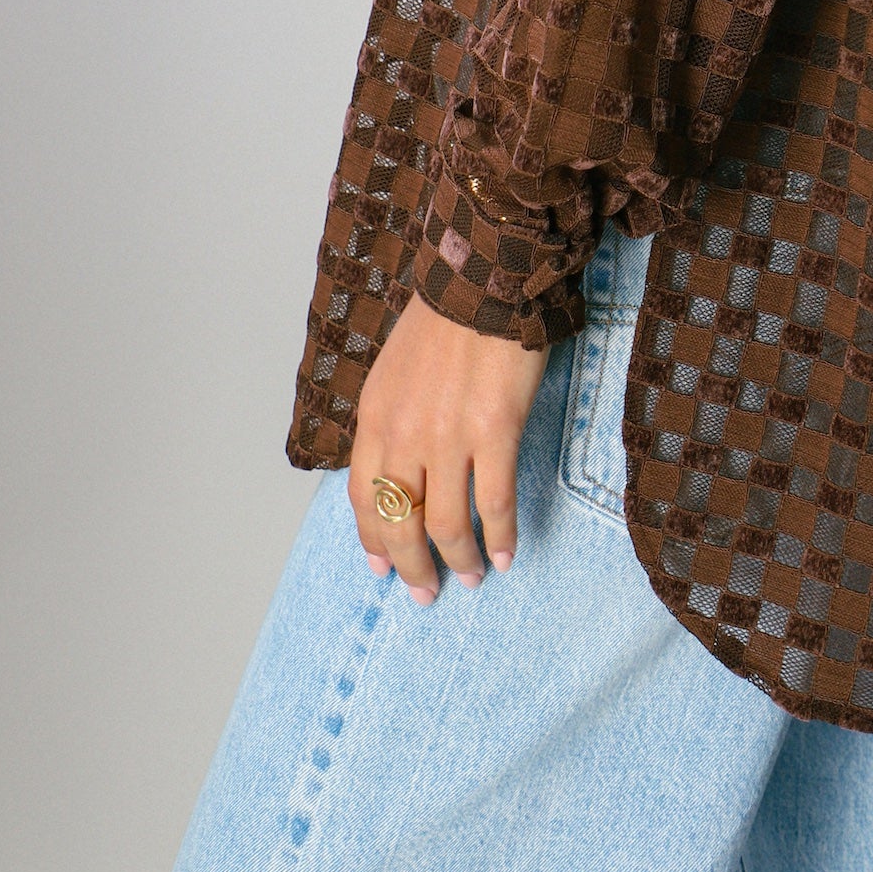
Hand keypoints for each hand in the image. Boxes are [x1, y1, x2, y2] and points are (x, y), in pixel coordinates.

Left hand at [348, 293, 549, 603]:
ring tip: (474, 577)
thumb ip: (391, 420)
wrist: (484, 278)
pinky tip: (507, 553)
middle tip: (427, 593)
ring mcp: (449, 437)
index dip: (374, 541)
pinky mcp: (495, 431)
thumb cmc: (443, 320)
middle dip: (414, 567)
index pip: (364, 499)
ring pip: (448, 524)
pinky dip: (502, 536)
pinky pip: (495, 502)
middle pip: (401, 523)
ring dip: (460, 560)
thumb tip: (398, 467)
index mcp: (375, 418)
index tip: (384, 568)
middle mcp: (404, 435)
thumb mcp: (394, 370)